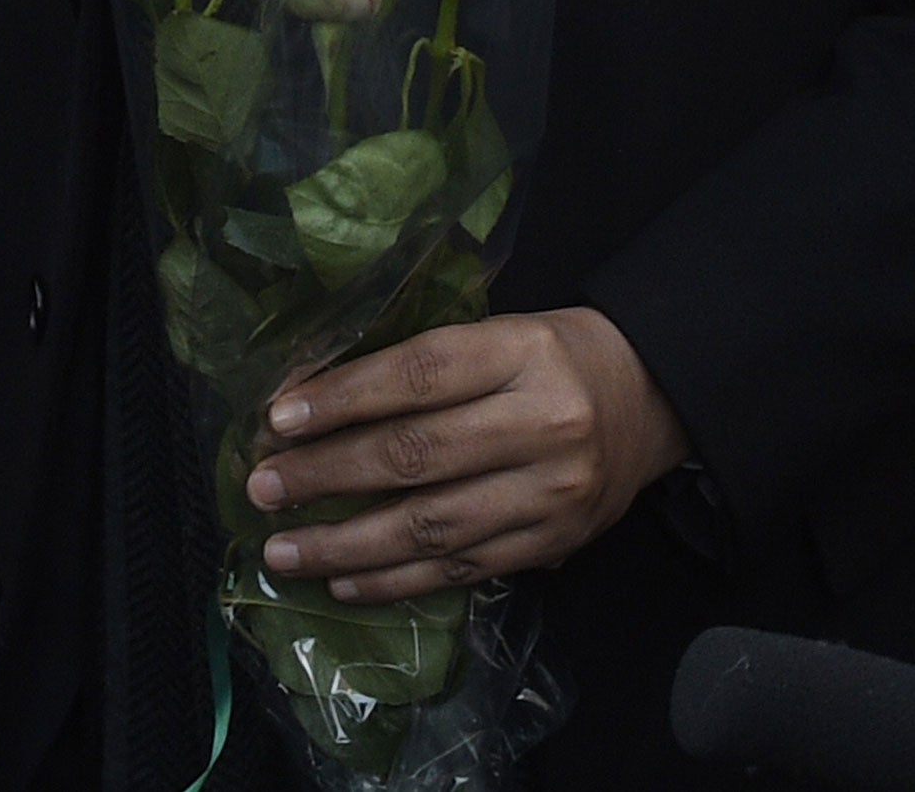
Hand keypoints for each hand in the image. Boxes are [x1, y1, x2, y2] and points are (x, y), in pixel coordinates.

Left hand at [245, 308, 692, 603]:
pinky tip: (344, 581)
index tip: (278, 419)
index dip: (344, 399)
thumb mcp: (499, 333)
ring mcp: (551, 492)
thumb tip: (310, 401)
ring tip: (283, 551)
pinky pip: (461, 570)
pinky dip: (395, 580)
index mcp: (522, 352)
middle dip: (327, 476)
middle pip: (417, 455)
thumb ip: (421, 367)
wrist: (651, 399)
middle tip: (263, 488)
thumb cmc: (554, 358)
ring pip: (432, 526)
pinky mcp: (552, 543)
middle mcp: (541, 423)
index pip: (420, 376)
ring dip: (345, 545)